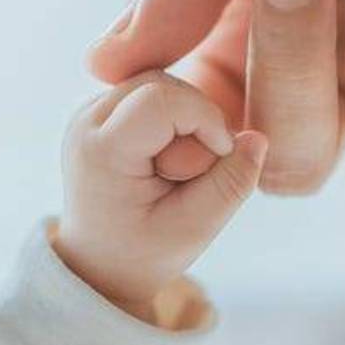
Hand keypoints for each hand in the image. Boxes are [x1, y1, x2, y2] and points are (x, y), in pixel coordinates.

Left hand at [54, 71, 267, 320]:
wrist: (99, 262)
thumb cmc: (142, 251)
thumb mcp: (194, 229)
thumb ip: (230, 185)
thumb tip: (257, 138)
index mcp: (101, 152)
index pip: (162, 99)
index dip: (206, 119)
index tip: (221, 157)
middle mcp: (86, 121)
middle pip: (163, 85)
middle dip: (196, 121)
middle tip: (192, 173)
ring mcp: (90, 111)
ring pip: (161, 83)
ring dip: (186, 119)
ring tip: (179, 168)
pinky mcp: (104, 108)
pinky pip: (154, 91)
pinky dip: (175, 118)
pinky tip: (171, 156)